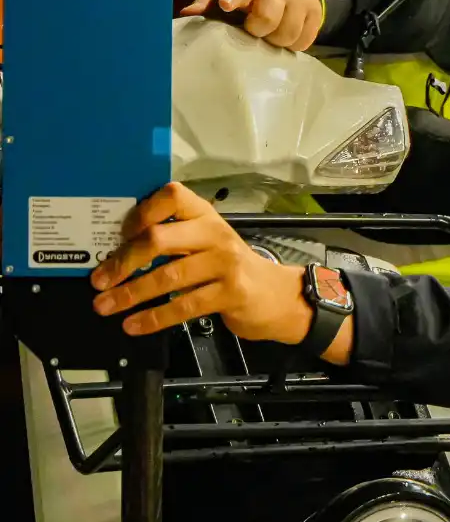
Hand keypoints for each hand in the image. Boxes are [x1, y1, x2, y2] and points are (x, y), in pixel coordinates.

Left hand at [90, 182, 312, 342]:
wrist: (277, 295)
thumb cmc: (231, 269)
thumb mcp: (207, 243)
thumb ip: (175, 240)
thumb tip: (119, 253)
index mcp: (205, 215)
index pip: (171, 196)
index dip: (140, 213)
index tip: (119, 235)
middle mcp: (215, 234)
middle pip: (159, 239)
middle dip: (123, 261)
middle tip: (99, 281)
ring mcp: (225, 263)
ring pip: (168, 277)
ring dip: (131, 294)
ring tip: (105, 307)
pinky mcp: (231, 293)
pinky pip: (184, 306)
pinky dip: (154, 318)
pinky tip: (134, 325)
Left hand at [180, 0, 322, 50]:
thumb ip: (208, 3)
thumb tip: (187, 14)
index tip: (226, 6)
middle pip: (267, 17)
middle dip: (260, 31)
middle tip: (256, 32)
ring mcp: (298, 1)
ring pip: (288, 34)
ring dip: (277, 42)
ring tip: (271, 37)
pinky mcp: (315, 15)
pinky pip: (304, 41)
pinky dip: (294, 45)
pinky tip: (287, 39)